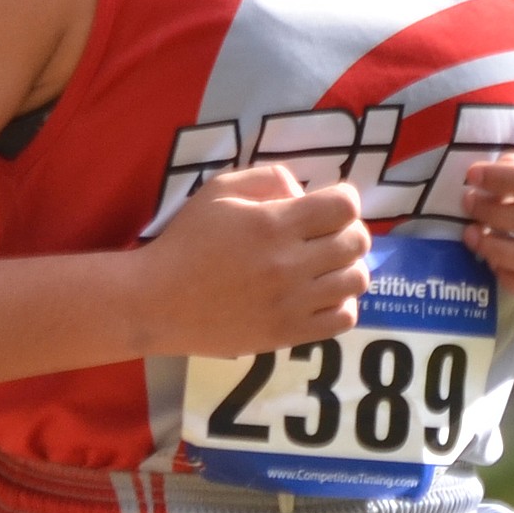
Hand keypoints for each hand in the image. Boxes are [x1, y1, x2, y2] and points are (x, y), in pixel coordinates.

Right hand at [139, 164, 370, 356]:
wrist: (156, 301)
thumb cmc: (186, 241)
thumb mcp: (219, 191)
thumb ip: (268, 179)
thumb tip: (305, 193)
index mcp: (273, 224)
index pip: (345, 206)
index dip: (343, 200)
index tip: (328, 205)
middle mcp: (289, 264)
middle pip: (357, 242)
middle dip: (348, 230)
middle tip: (327, 235)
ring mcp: (291, 303)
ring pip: (356, 281)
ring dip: (348, 267)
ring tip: (326, 267)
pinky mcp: (288, 334)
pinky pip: (343, 320)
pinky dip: (342, 304)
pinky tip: (321, 296)